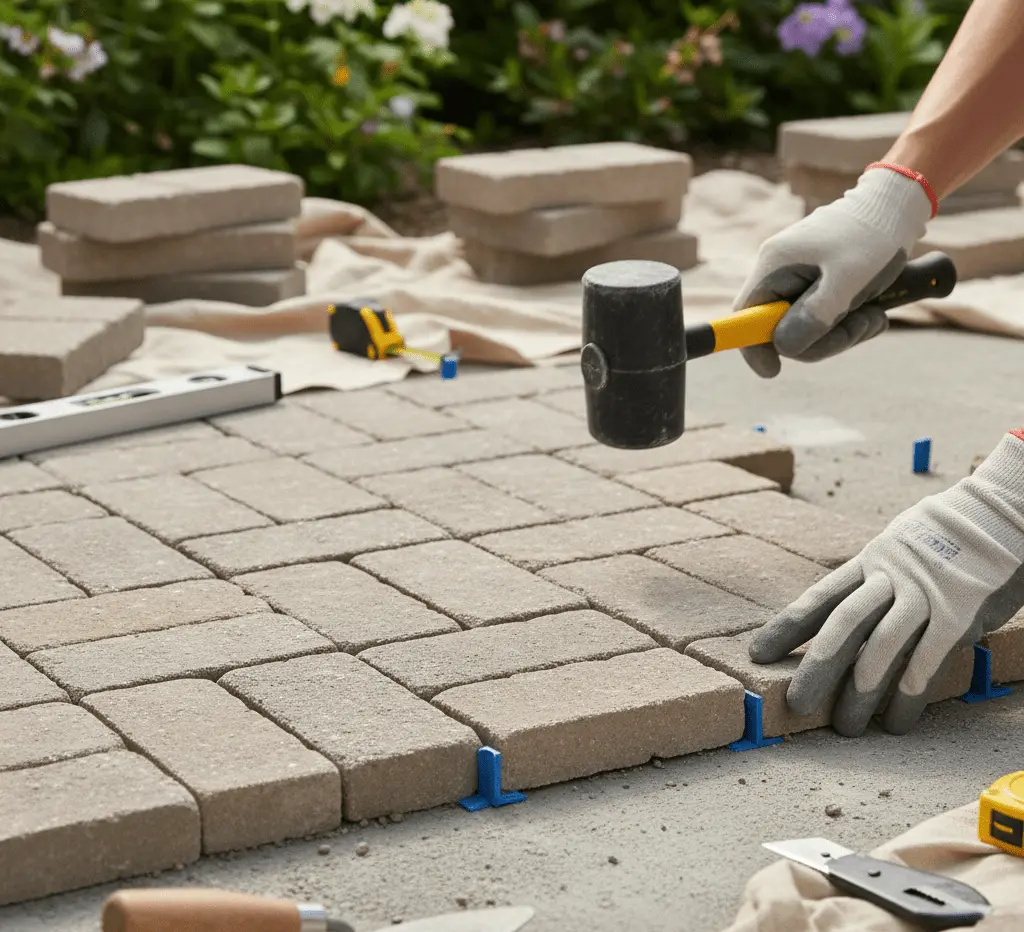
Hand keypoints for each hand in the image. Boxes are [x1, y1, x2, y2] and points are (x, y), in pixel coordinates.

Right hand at [734, 167, 932, 377]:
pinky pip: (822, 314)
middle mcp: (779, 269)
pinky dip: (846, 321)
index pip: (745, 315)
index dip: (753, 347)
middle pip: (781, 327)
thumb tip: (783, 348)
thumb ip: (813, 316)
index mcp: (775, 265)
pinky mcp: (818, 279)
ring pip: (806, 325)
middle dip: (822, 339)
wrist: (899, 204)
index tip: (773, 371)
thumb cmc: (874, 237)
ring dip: (842, 331)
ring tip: (875, 316)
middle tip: (861, 328)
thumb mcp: (847, 281)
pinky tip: (873, 310)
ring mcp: (798, 274)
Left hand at [749, 431, 1023, 736]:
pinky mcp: (959, 615)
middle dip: (815, 669)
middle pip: (841, 627)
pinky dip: (908, 696)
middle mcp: (890, 578)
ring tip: (846, 726)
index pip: (818, 598)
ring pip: (880, 649)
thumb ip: (873, 580)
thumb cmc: (946, 537)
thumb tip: (844, 614)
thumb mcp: (898, 547)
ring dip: (860, 693)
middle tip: (796, 705)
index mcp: (870, 562)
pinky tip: (897, 722)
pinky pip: (927, 663)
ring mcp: (925, 597)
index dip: (785, 628)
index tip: (757, 654)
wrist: (1000, 513)